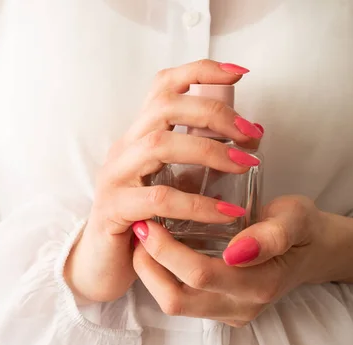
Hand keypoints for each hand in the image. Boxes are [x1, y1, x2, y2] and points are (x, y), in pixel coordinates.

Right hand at [64, 60, 263, 303]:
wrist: (99, 264)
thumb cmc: (142, 221)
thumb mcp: (170, 180)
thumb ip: (196, 159)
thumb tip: (248, 138)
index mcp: (138, 137)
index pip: (163, 86)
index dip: (199, 71)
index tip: (240, 73)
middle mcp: (124, 150)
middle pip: (164, 107)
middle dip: (214, 113)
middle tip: (252, 134)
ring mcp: (115, 178)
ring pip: (160, 145)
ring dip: (210, 151)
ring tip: (246, 165)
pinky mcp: (114, 210)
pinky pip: (159, 199)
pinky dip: (198, 203)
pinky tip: (226, 212)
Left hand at [132, 195, 330, 326]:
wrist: (313, 250)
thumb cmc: (301, 228)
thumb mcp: (295, 218)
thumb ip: (272, 234)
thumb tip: (235, 252)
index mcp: (260, 283)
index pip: (200, 274)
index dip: (167, 249)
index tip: (149, 219)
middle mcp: (242, 307)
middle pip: (177, 298)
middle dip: (148, 263)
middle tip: (139, 228)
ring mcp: (230, 313)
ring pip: (174, 303)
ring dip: (150, 273)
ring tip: (142, 239)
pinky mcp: (220, 311)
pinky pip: (181, 300)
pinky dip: (161, 277)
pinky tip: (158, 250)